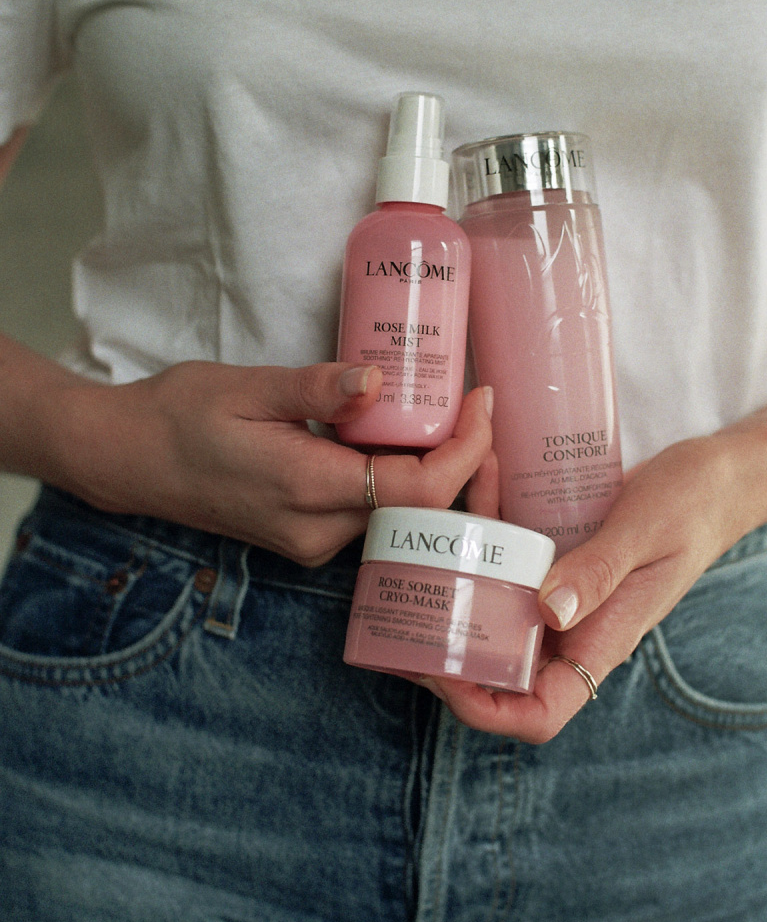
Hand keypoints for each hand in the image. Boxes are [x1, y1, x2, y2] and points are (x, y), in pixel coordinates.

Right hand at [49, 361, 493, 566]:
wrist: (129, 459)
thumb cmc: (180, 415)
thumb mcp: (246, 387)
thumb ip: (316, 388)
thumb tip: (376, 379)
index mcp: (306, 488)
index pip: (416, 489)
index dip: (464, 450)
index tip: (481, 400)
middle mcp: (315, 531)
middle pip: (418, 508)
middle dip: (462, 460)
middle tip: (475, 401)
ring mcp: (309, 542)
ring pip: (397, 515)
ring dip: (433, 469)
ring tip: (449, 411)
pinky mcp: (304, 538)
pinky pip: (370, 513)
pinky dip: (397, 478)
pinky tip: (401, 435)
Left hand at [416, 422, 766, 742]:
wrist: (721, 472)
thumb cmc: (694, 504)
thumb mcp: (646, 530)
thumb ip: (600, 571)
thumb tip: (547, 611)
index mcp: (602, 641)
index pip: (539, 712)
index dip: (484, 709)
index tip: (440, 672)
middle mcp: (577, 626)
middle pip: (501, 669)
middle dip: (450, 643)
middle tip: (412, 597)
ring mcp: (565, 593)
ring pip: (497, 608)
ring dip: (463, 573)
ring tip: (435, 528)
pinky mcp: (560, 558)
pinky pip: (511, 555)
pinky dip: (490, 521)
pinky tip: (486, 474)